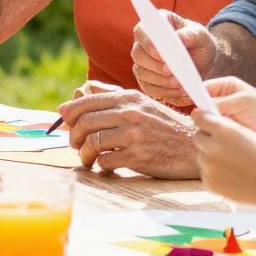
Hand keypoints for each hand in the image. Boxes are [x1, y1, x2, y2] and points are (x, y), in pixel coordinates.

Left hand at [58, 84, 199, 178]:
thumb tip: (80, 90)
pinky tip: (105, 165)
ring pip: (92, 143)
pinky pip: (105, 161)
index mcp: (128, 98)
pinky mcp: (138, 157)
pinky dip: (100, 165)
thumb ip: (111, 95)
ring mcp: (134, 135)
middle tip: (74, 143)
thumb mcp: (141, 103)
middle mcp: (130, 114)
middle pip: (85, 123)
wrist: (193, 146)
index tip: (63, 120)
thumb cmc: (163, 125)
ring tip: (87, 158)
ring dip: (83, 154)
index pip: (86, 102)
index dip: (69, 113)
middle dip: (73, 136)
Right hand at [129, 11, 216, 108]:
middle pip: (138, 55)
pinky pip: (148, 88)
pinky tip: (178, 91)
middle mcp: (143, 44)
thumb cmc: (198, 43)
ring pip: (142, 73)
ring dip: (160, 80)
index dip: (149, 43)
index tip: (162, 55)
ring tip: (179, 83)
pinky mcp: (147, 80)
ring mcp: (143, 63)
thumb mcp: (200, 35)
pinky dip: (163, 91)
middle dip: (155, 65)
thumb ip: (190, 34)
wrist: (202, 62)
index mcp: (152, 26)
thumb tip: (179, 38)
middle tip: (172, 72)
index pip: (141, 32)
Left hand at [193, 108, 255, 208]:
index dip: (201, 117)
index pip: (198, 116)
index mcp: (224, 130)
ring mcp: (209, 166)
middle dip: (207, 138)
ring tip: (231, 162)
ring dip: (210, 156)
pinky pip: (205, 172)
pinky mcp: (209, 182)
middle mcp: (213, 147)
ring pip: (201, 155)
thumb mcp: (246, 133)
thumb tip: (205, 119)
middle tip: (222, 144)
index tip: (203, 120)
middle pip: (198, 136)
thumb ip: (225, 125)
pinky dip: (214, 172)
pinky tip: (231, 174)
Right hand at [203, 78, 255, 149]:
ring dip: (208, 124)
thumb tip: (198, 110)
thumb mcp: (242, 102)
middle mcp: (222, 101)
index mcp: (226, 87)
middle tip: (208, 119)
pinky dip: (212, 134)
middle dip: (202, 112)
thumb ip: (220, 103)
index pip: (203, 88)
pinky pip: (211, 132)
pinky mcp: (224, 133)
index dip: (196, 95)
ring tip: (218, 128)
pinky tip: (218, 137)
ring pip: (205, 120)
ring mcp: (223, 117)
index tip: (190, 102)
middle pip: (202, 105)